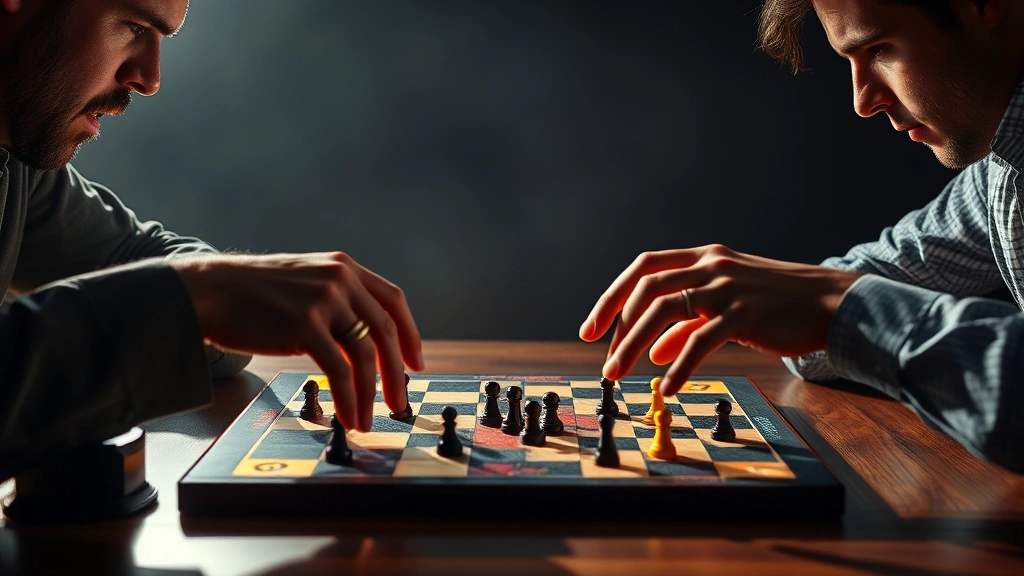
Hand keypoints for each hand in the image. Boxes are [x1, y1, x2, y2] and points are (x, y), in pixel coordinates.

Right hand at [172, 252, 423, 431]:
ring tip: (369, 419)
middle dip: (396, 373)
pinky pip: (338, 370)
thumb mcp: (305, 281)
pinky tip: (348, 415)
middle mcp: (340, 280)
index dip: (409, 334)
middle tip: (400, 403)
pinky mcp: (305, 325)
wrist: (208, 290)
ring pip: (364, 354)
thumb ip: (336, 301)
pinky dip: (348, 398)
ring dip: (371, 394)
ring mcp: (323, 301)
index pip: (393, 301)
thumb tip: (363, 342)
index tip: (415, 363)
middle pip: (384, 331)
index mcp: (344, 268)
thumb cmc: (252, 294)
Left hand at [579, 245, 861, 394]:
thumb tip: (652, 350)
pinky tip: (668, 387)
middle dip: (616, 326)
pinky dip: (678, 365)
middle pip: (646, 290)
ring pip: (665, 312)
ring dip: (634, 345)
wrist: (832, 302)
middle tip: (604, 361)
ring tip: (619, 374)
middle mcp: (710, 266)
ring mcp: (727, 287)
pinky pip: (700, 340)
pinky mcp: (746, 313)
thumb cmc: (777, 304)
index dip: (612, 297)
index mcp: (702, 258)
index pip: (643, 269)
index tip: (591, 329)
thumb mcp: (727, 304)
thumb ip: (687, 323)